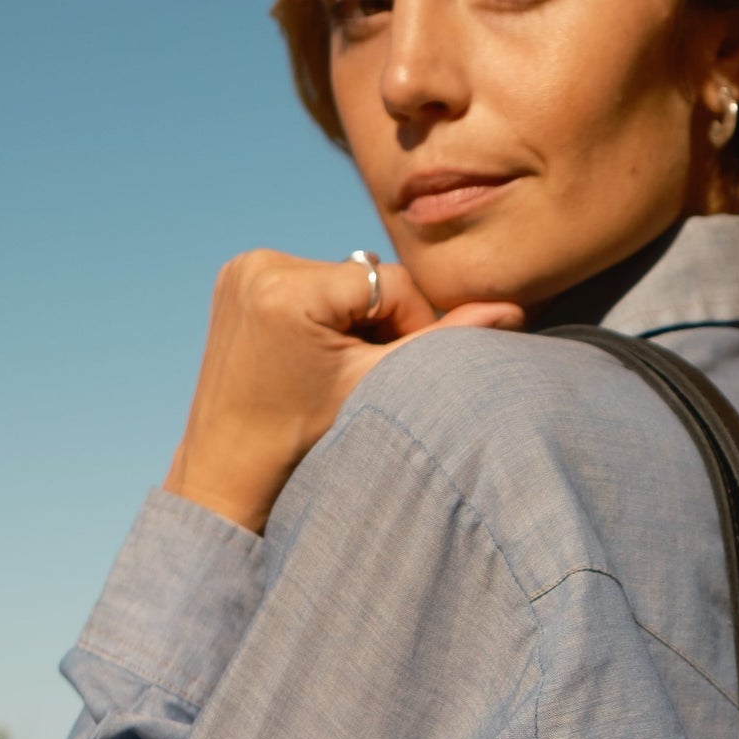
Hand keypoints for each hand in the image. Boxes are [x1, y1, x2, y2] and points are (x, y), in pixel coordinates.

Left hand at [164, 251, 523, 529]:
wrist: (227, 474)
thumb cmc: (302, 444)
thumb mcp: (378, 389)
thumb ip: (443, 345)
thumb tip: (511, 308)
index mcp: (287, 289)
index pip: (392, 285)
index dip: (412, 330)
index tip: (397, 376)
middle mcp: (259, 265)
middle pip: (366, 279)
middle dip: (381, 324)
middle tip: (366, 376)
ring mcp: (242, 268)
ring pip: (341, 280)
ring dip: (356, 317)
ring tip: (338, 370)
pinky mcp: (237, 277)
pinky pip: (308, 282)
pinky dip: (324, 313)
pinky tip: (313, 357)